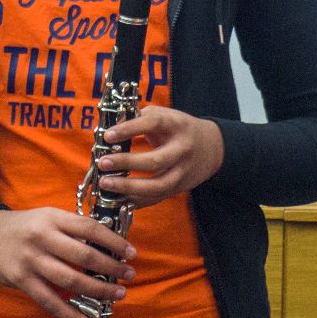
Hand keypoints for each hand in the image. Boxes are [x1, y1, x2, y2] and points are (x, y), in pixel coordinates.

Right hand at [0, 208, 135, 317]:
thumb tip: (107, 245)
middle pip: (83, 255)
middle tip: (130, 274)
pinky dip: (72, 315)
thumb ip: (73, 228)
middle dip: (111, 267)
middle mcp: (43, 239)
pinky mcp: (22, 281)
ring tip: (117, 294)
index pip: (90, 229)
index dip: (114, 242)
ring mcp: (31, 262)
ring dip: (98, 290)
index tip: (131, 253)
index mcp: (53, 219)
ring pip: (70, 280)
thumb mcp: (49, 216)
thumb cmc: (25, 226)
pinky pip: (51, 302)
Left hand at [97, 107, 224, 207]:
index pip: (153, 123)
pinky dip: (135, 201)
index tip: (108, 135)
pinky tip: (117, 198)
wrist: (212, 148)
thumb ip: (139, 119)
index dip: (130, 129)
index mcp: (177, 125)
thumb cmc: (179, 129)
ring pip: (157, 186)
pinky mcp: (179, 188)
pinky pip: (155, 198)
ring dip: (129, 187)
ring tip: (106, 184)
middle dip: (126, 163)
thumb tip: (108, 131)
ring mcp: (182, 172)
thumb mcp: (165, 116)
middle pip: (155, 161)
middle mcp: (182, 149)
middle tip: (103, 163)